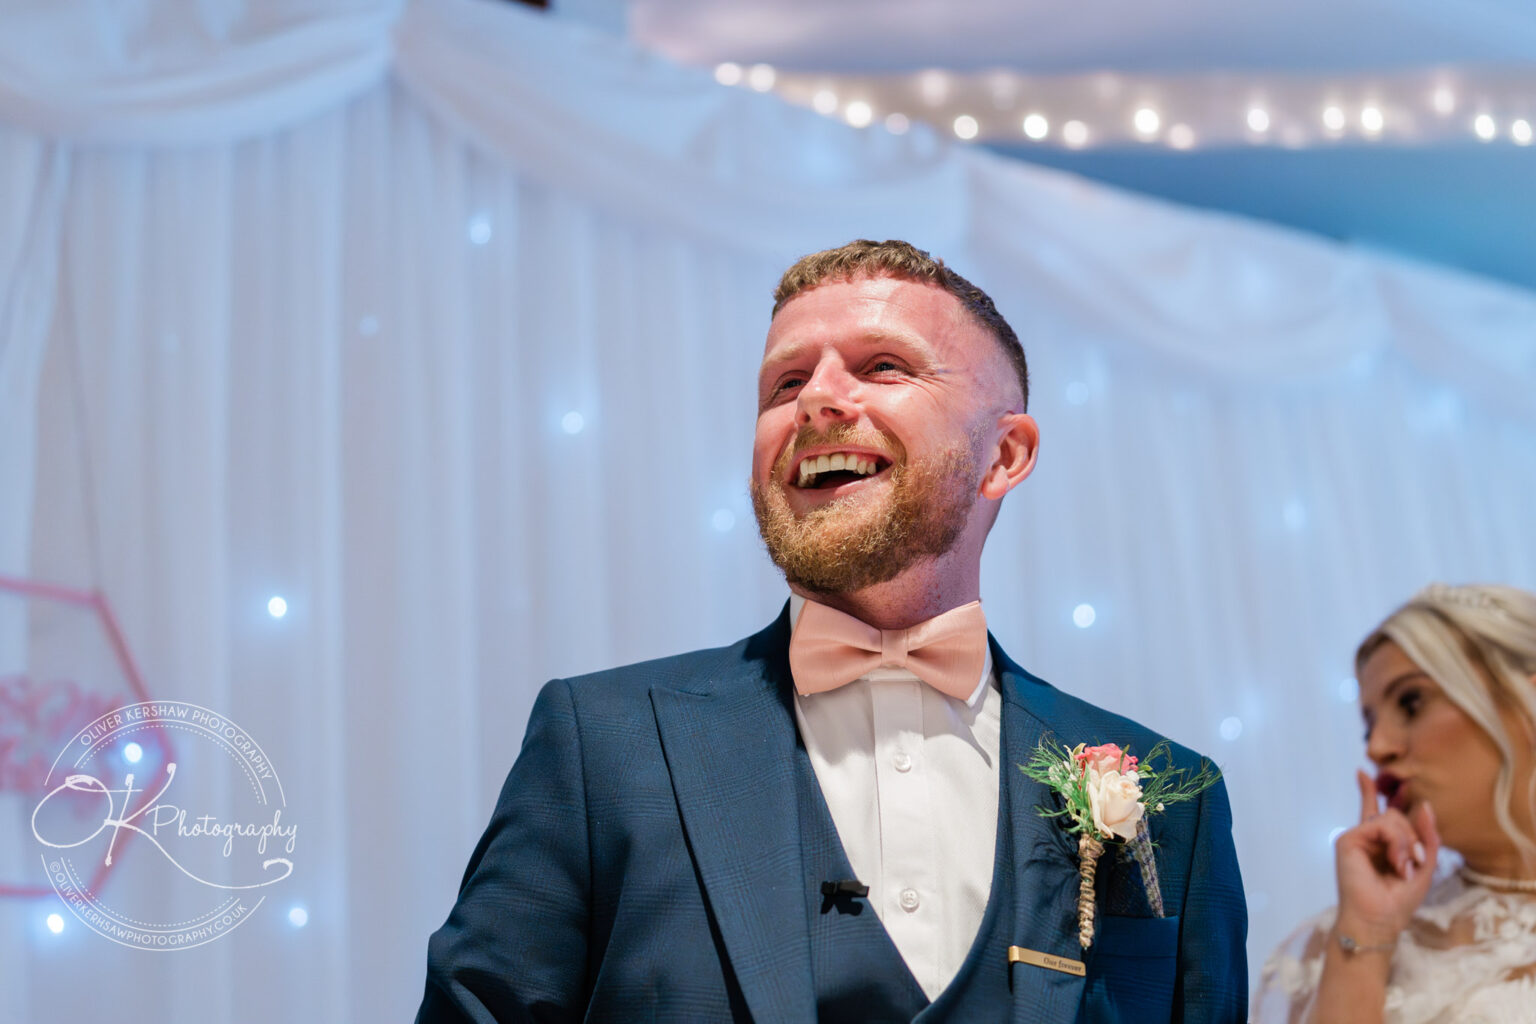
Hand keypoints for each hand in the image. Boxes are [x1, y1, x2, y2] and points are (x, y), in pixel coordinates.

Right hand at [1332, 770, 1439, 944]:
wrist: (1379, 919)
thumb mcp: (1424, 866)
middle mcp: (1366, 838)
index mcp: (1380, 845)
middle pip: (1394, 814)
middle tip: (1414, 863)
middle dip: (1412, 837)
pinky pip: (1381, 824)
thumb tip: (1425, 805)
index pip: (1375, 812)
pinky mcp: (1348, 839)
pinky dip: (1396, 842)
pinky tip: (1396, 862)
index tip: (1361, 772)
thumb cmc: (1399, 900)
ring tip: (1404, 867)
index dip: (1369, 791)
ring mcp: (1357, 837)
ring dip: (1406, 842)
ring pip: (1391, 817)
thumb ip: (1427, 836)